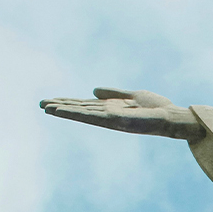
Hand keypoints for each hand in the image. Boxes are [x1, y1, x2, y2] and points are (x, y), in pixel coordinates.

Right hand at [40, 87, 205, 140]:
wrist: (172, 117)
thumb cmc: (157, 107)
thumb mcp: (133, 95)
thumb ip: (114, 93)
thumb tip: (93, 90)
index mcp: (111, 108)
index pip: (85, 105)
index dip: (68, 103)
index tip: (50, 101)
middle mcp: (108, 115)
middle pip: (80, 110)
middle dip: (61, 107)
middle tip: (40, 104)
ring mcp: (111, 119)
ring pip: (83, 114)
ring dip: (65, 111)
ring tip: (47, 108)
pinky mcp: (116, 121)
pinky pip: (94, 116)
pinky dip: (78, 113)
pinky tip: (66, 111)